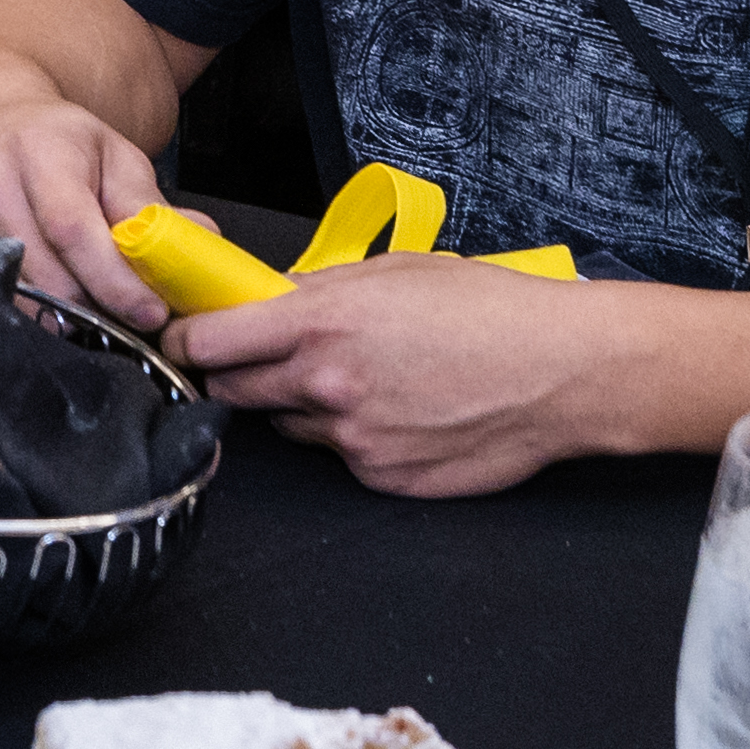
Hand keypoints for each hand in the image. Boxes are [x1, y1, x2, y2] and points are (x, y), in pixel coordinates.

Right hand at [0, 78, 164, 321]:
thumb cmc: (56, 141)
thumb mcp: (114, 155)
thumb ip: (150, 205)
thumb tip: (200, 244)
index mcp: (38, 151)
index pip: (74, 230)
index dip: (115, 281)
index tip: (150, 312)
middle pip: (47, 275)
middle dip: (97, 309)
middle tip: (130, 322)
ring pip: (18, 299)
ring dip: (62, 319)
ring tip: (93, 313)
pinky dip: (24, 315)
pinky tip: (48, 308)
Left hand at [165, 252, 634, 496]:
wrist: (564, 371)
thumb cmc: (491, 311)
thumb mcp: (396, 272)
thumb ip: (319, 290)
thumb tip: (266, 298)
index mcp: (321, 323)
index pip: (207, 343)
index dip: (188, 342)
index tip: (186, 341)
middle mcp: (327, 384)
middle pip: (235, 391)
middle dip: (241, 375)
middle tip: (271, 360)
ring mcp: (353, 438)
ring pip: (290, 426)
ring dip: (304, 407)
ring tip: (365, 381)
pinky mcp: (381, 476)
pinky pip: (341, 457)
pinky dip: (354, 437)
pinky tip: (400, 412)